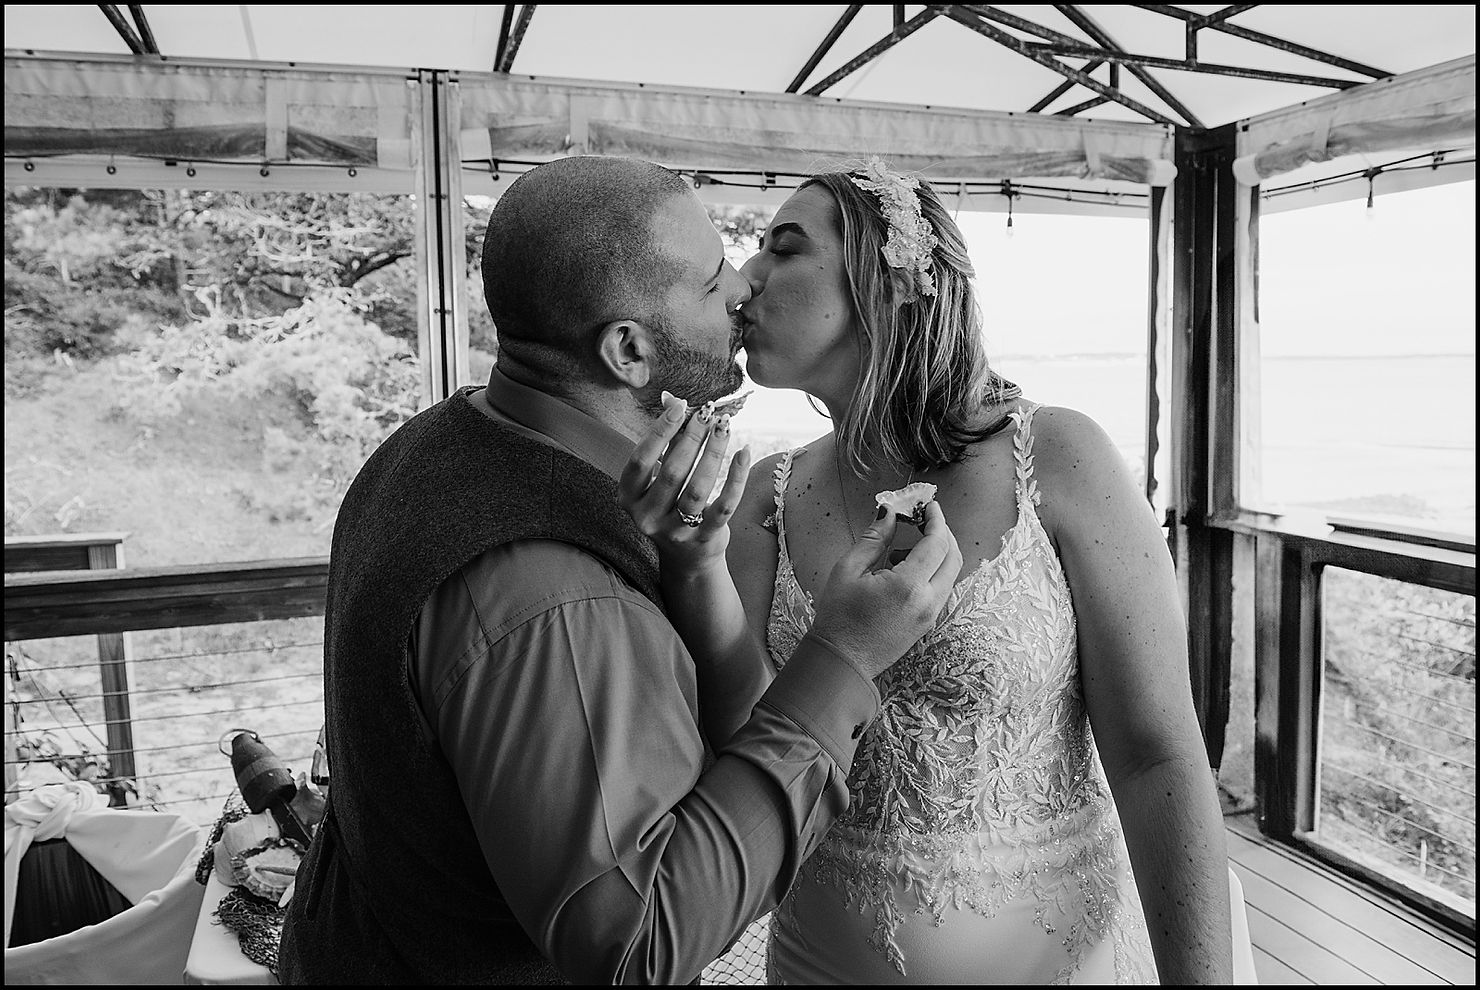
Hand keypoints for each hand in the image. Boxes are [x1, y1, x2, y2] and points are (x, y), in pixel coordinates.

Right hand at [618, 390, 751, 573]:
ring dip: (713, 452)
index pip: (640, 460)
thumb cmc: (670, 504)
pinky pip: (724, 506)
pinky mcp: (704, 539)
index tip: (680, 405)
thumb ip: (666, 441)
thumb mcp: (659, 476)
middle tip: (708, 413)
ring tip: (724, 426)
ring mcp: (676, 532)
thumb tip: (673, 398)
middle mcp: (647, 517)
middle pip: (673, 471)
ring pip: (698, 488)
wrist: (686, 557)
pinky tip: (743, 452)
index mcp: (629, 498)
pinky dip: (735, 478)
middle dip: (693, 437)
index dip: (660, 431)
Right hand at [806, 501, 963, 680]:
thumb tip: (889, 514)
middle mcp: (928, 601)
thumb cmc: (839, 618)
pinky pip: (941, 589)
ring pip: (950, 573)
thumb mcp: (848, 570)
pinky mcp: (928, 623)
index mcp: (909, 585)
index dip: (936, 519)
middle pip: (953, 556)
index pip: (937, 542)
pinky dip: (932, 571)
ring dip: (937, 553)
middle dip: (942, 532)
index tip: (928, 504)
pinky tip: (903, 570)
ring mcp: (931, 615)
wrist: (842, 661)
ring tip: (901, 549)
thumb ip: (874, 538)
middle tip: (923, 519)